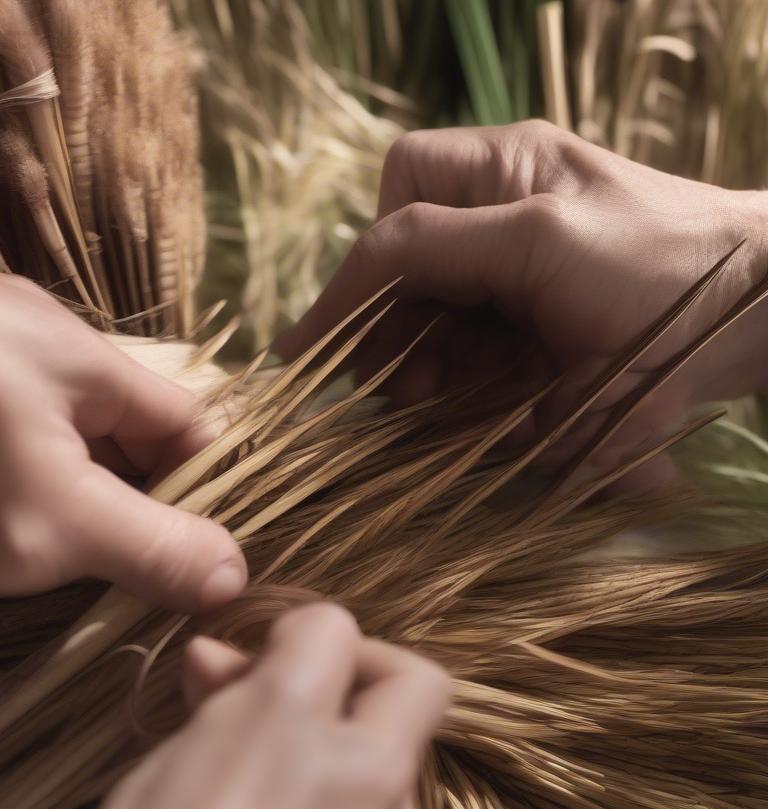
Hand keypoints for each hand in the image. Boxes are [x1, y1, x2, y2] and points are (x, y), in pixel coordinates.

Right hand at [71, 604, 451, 808]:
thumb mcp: (145, 790)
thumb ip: (206, 714)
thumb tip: (220, 662)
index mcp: (290, 723)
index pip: (332, 625)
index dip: (298, 636)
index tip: (263, 668)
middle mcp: (366, 775)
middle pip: (413, 684)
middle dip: (371, 679)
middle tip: (309, 719)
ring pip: (393, 784)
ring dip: (347, 788)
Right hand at [276, 120, 767, 491]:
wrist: (760, 315)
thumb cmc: (657, 263)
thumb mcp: (537, 239)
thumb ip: (433, 245)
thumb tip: (350, 277)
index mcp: (496, 175)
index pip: (394, 214)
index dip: (349, 281)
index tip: (309, 349)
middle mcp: (495, 226)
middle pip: (403, 279)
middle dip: (387, 333)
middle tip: (390, 387)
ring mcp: (513, 287)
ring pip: (429, 329)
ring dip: (417, 368)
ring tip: (424, 401)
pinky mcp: (530, 341)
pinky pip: (467, 365)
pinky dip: (454, 390)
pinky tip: (461, 408)